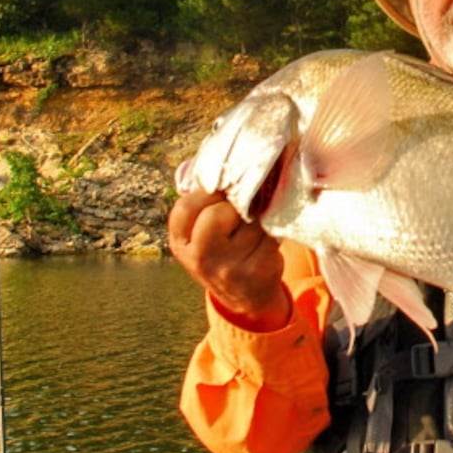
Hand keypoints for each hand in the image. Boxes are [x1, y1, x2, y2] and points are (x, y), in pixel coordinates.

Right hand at [167, 188, 290, 331]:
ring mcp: (228, 268)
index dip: (206, 193)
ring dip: (257, 216)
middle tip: (240, 210)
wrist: (245, 294)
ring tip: (254, 225)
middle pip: (217, 214)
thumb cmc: (222, 248)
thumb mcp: (199, 230)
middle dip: (234, 205)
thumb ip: (203, 201)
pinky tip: (266, 237)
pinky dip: (272, 229)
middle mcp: (199, 258)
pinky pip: (270, 233)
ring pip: (250, 221)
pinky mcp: (257, 271)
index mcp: (180, 241)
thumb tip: (229, 158)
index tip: (219, 194)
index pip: (185, 207)